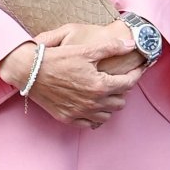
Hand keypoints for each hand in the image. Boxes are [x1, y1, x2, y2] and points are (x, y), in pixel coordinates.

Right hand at [0, 23, 143, 127]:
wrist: (29, 71)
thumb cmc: (56, 58)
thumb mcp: (85, 49)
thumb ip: (110, 48)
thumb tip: (132, 45)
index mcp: (100, 85)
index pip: (128, 83)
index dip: (137, 74)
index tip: (140, 68)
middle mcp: (92, 103)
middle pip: (121, 101)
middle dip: (123, 89)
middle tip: (119, 79)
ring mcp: (80, 113)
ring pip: (107, 115)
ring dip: (110, 104)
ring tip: (106, 91)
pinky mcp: (68, 118)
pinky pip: (90, 124)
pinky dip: (95, 116)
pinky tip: (93, 105)